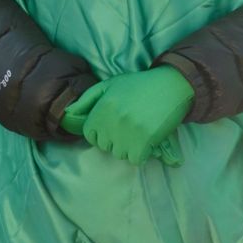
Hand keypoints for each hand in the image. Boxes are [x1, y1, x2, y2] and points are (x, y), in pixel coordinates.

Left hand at [62, 67, 193, 165]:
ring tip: (142, 129)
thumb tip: (68, 115)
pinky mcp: (144, 140)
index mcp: (102, 107)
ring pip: (120, 154)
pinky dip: (143, 152)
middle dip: (117, 139)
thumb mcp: (111, 84)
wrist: (174, 83)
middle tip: (132, 124)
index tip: (117, 123)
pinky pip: (136, 159)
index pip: (90, 134)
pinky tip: (149, 137)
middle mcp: (113, 120)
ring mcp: (128, 131)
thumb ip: (87, 98)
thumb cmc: (141, 85)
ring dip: (131, 146)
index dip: (103, 131)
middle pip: (106, 146)